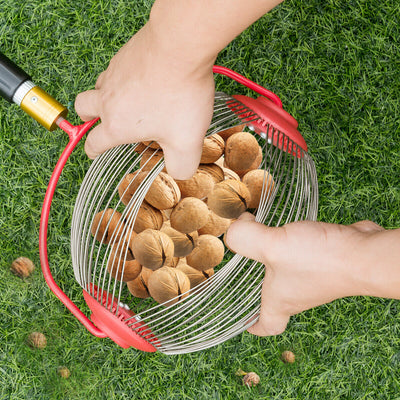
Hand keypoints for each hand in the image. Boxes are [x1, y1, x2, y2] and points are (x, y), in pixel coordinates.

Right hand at [74, 23, 214, 179]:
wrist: (181, 45)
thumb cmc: (180, 96)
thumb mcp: (187, 142)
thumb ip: (181, 166)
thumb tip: (179, 172)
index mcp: (117, 125)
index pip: (94, 143)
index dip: (93, 151)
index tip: (95, 152)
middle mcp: (108, 98)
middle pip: (82, 107)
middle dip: (88, 117)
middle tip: (102, 121)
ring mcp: (115, 72)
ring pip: (99, 85)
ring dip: (107, 95)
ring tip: (130, 100)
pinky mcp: (126, 54)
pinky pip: (116, 68)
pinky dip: (124, 77)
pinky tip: (145, 79)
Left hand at [226, 213, 384, 335]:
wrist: (365, 254)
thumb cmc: (319, 260)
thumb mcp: (272, 246)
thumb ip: (245, 239)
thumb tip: (235, 229)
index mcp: (279, 302)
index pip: (264, 326)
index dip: (249, 324)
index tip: (241, 315)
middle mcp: (296, 294)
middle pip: (272, 298)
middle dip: (255, 285)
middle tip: (239, 268)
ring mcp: (312, 279)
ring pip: (286, 275)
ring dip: (271, 261)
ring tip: (256, 242)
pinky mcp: (324, 262)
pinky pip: (301, 257)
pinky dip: (290, 246)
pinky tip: (283, 229)